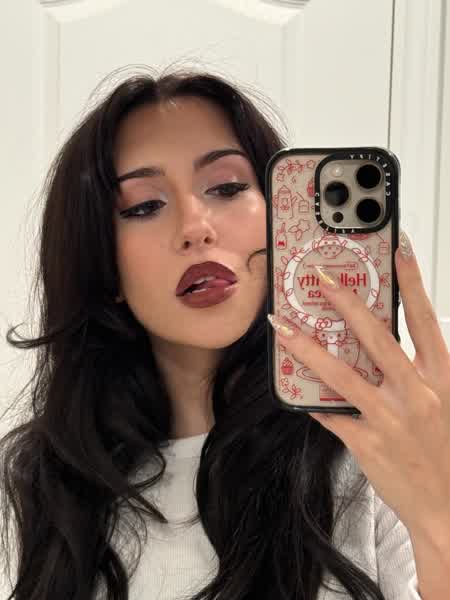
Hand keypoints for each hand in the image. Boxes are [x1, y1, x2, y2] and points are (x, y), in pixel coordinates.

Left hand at [268, 230, 449, 542]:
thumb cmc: (448, 454)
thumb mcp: (445, 405)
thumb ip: (421, 375)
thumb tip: (390, 350)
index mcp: (441, 378)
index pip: (426, 320)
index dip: (412, 283)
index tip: (397, 251)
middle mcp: (416, 393)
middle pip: (377, 337)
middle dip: (347, 304)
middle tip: (323, 280)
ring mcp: (390, 418)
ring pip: (342, 373)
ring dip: (308, 347)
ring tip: (283, 328)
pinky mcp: (367, 442)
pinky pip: (331, 414)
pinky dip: (312, 400)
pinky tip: (294, 389)